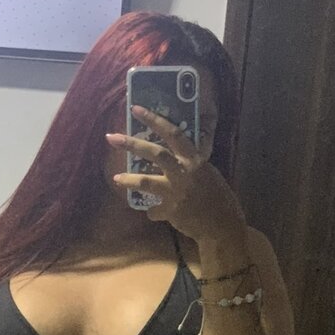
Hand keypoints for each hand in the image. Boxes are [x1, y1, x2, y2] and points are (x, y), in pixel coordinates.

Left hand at [107, 106, 246, 241]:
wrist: (223, 226)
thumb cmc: (219, 198)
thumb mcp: (208, 174)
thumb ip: (190, 166)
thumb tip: (175, 159)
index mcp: (195, 160)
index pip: (174, 133)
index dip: (155, 120)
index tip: (136, 109)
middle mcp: (185, 172)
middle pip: (155, 153)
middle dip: (131, 144)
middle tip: (111, 137)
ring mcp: (176, 191)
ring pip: (146, 181)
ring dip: (129, 179)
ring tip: (115, 177)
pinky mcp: (171, 210)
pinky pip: (155, 210)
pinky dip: (153, 212)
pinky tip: (152, 213)